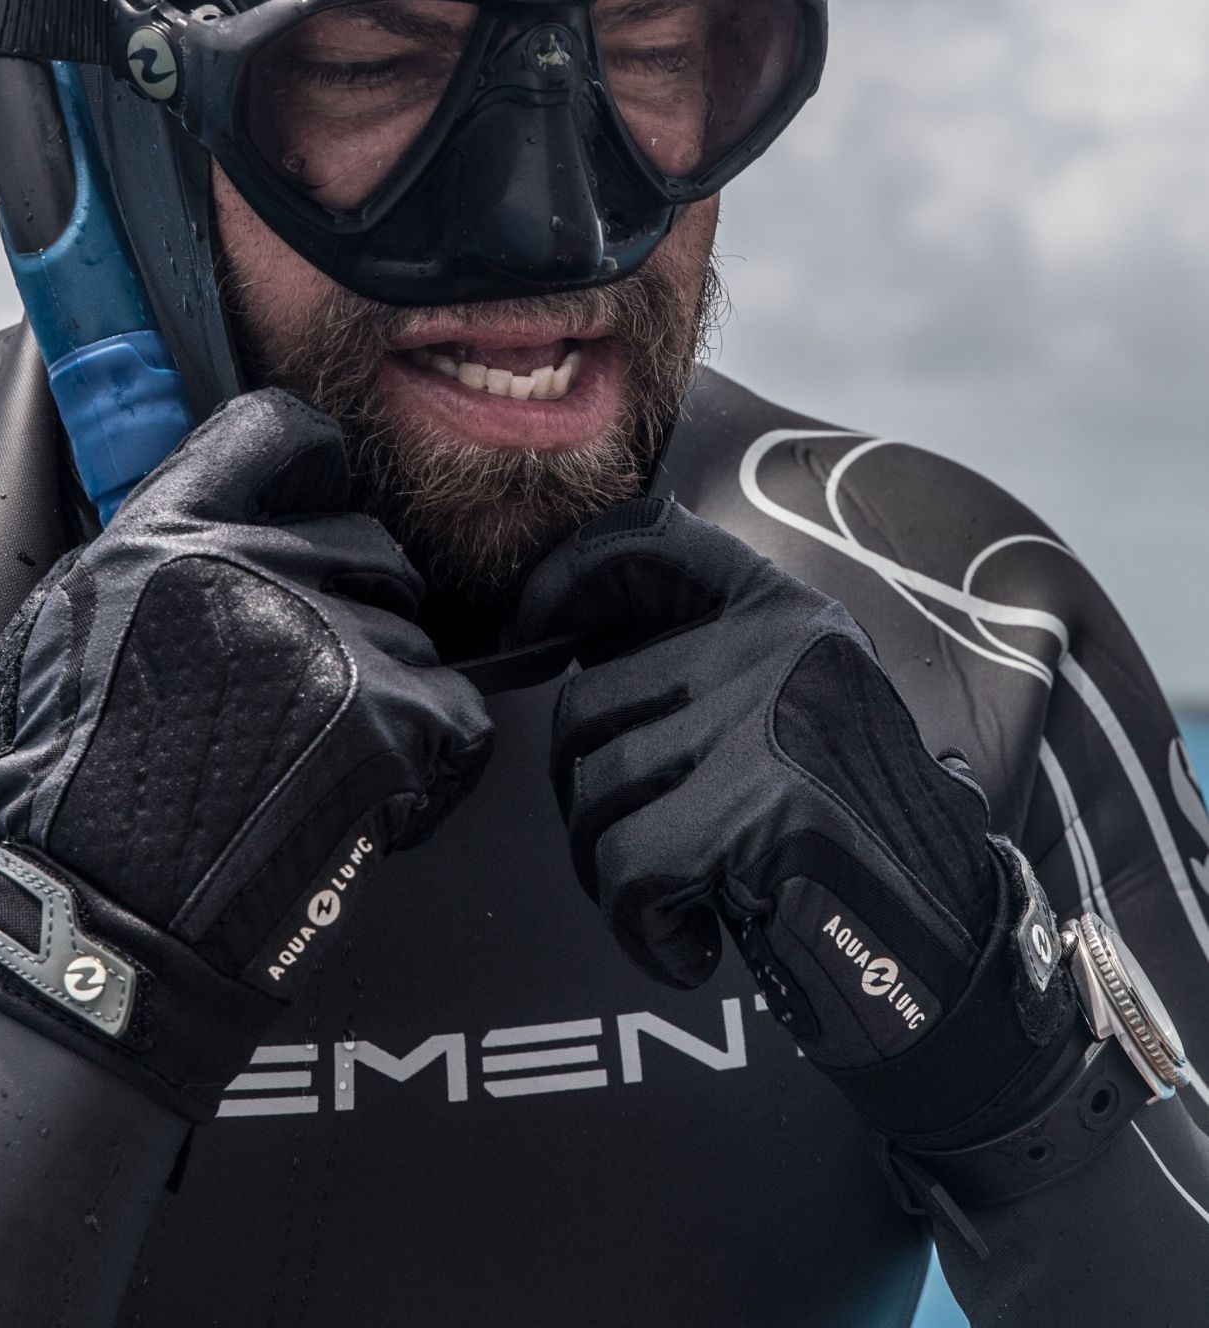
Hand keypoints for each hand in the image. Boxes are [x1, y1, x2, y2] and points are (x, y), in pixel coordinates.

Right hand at [0, 390, 492, 1120]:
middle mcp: (250, 565)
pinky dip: (432, 763)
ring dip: (386, 692)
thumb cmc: (68, 794)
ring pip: (413, 633)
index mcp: (165, 534)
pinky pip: (458, 714)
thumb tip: (215, 510)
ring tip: (317, 764)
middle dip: (353, 609)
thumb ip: (145, 553)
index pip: (279, 432)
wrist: (105, 926)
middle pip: (367, 542)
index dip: (310, 469)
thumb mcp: (61, 632)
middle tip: (308, 691)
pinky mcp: (387, 715)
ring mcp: (326, 637)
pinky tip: (372, 799)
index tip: (316, 508)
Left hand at [511, 496, 1077, 1146]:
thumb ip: (711, 672)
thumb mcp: (800, 710)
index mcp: (786, 613)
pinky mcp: (755, 811)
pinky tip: (692, 945)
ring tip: (673, 904)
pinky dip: (640, 929)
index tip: (533, 631)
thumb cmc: (859, 838)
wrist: (953, 943)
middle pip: (588, 705)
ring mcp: (762, 725)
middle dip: (581, 797)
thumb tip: (580, 659)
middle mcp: (772, 651)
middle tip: (631, 854)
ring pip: (596, 793)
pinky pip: (627, 869)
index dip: (568, 577)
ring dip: (610, 872)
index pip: (650, 540)